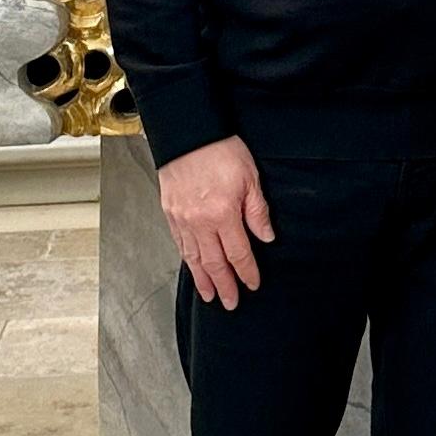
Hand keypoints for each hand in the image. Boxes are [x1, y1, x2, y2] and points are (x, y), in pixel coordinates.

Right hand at [159, 134, 273, 308]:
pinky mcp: (170, 212)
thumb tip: (266, 236)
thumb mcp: (250, 177)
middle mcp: (200, 221)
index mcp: (223, 214)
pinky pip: (180, 243)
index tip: (253, 284)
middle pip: (214, 263)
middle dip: (224, 285)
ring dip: (203, 279)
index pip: (239, 253)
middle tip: (230, 302)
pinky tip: (192, 267)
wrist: (188, 132)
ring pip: (194, 257)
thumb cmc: (220, 149)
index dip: (247, 271)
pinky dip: (187, 258)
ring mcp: (182, 218)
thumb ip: (257, 210)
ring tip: (209, 295)